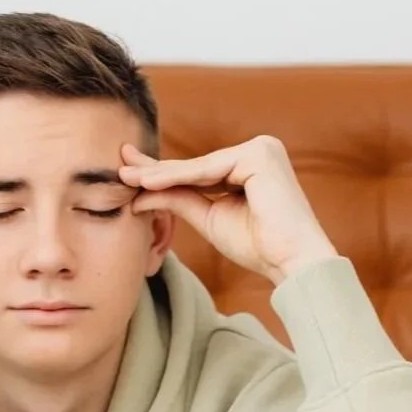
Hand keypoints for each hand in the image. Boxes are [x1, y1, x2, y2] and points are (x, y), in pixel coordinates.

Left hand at [119, 136, 338, 284]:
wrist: (292, 262)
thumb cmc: (258, 246)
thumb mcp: (209, 218)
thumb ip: (179, 199)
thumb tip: (140, 191)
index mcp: (251, 163)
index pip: (197, 169)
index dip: (162, 172)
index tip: (129, 172)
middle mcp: (258, 150)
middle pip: (195, 165)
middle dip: (155, 168)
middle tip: (119, 165)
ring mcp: (261, 149)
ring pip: (198, 167)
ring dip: (161, 174)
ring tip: (127, 178)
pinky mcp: (260, 155)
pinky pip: (208, 169)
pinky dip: (177, 177)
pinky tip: (148, 182)